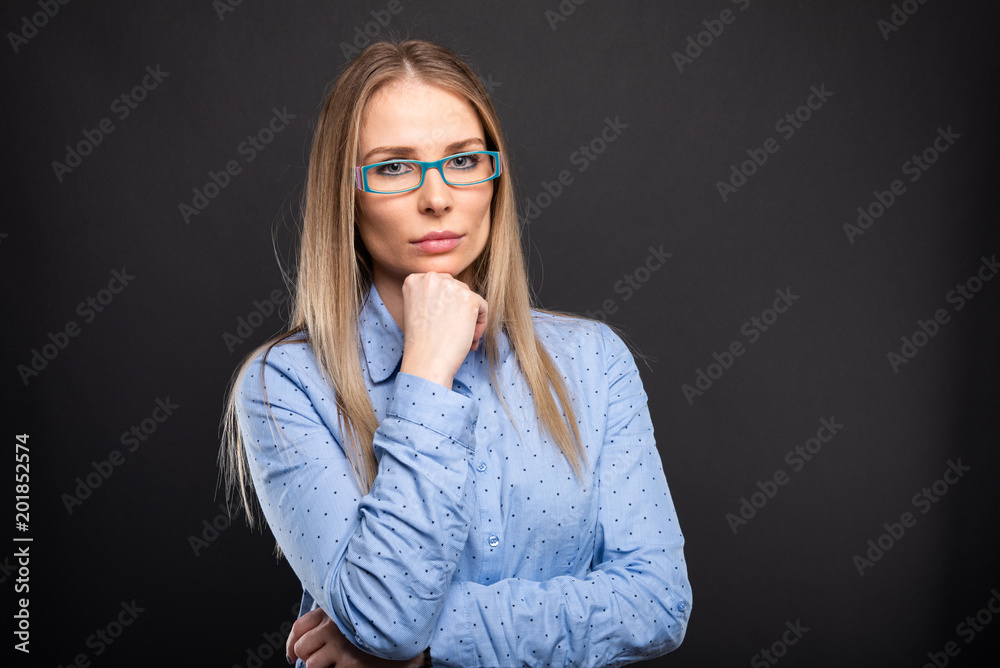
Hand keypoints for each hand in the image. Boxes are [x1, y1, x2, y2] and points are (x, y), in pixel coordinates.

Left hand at [286, 607, 426, 667]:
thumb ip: (339, 616)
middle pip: (302, 647)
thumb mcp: (359, 611)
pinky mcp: (350, 664)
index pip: (300, 626)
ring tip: (333, 666)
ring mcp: (341, 646)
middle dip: (306, 657)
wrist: (409, 638)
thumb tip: (315, 634)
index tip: (293, 653)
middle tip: (317, 661)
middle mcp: (334, 626)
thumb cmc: (386, 622)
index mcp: (335, 610)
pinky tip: (347, 667)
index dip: (292, 643)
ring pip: (311, 664)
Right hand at [399, 271, 487, 389]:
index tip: (442, 323)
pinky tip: (470, 339)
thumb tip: (452, 296)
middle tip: (453, 332)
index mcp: (414, 280)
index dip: (445, 305)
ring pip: (470, 298)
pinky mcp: (469, 299)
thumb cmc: (420, 343)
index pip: (440, 285)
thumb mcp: (415, 310)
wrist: (426, 362)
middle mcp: (431, 278)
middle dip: (458, 310)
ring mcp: (451, 287)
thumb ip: (430, 296)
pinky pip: (482, 307)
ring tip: (462, 338)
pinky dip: (480, 324)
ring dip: (469, 318)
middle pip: (456, 288)